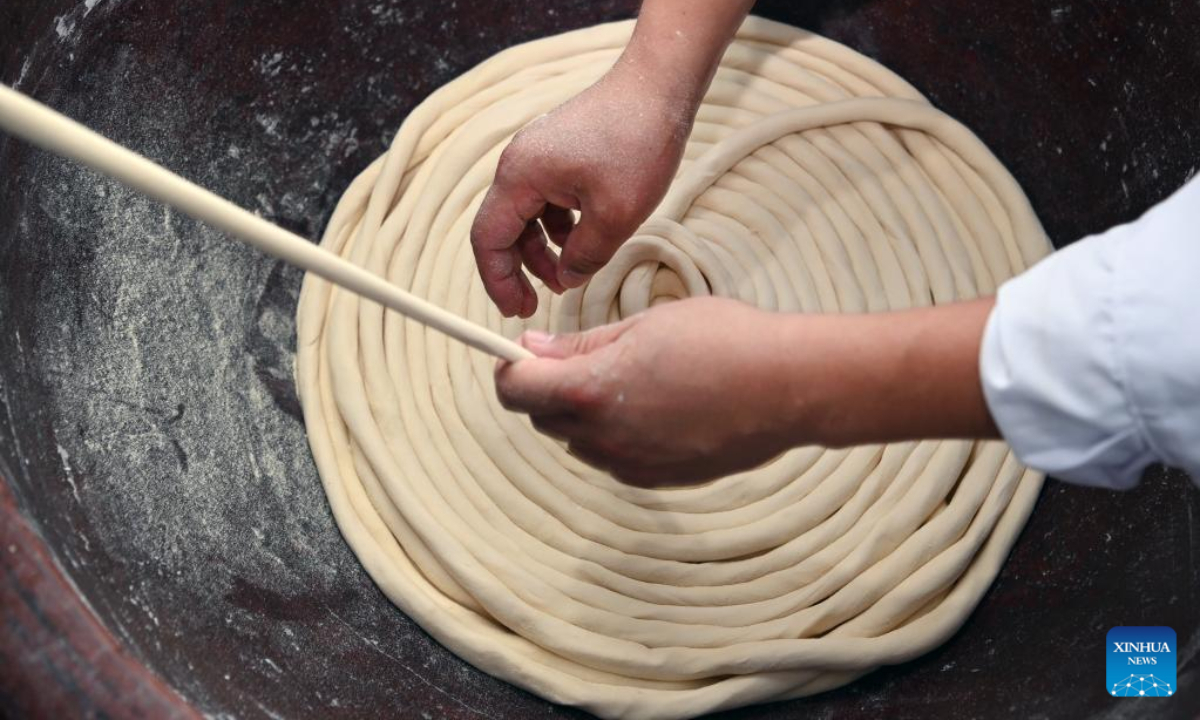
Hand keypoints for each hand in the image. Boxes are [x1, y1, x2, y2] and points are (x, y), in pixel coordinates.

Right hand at [470, 59, 692, 317]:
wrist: (658, 88)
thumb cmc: (637, 142)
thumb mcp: (615, 215)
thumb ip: (586, 256)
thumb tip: (568, 280)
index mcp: (520, 176)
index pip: (488, 240)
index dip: (498, 281)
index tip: (516, 310)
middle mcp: (519, 165)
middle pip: (503, 229)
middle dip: (520, 270)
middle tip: (537, 304)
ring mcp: (538, 158)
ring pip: (526, 218)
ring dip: (543, 252)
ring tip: (568, 278)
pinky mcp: (558, 155)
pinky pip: (545, 202)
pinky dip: (558, 229)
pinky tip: (584, 243)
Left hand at [494, 297, 798, 485]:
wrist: (789, 386)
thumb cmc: (723, 340)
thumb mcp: (643, 325)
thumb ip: (579, 345)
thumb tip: (531, 350)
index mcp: (591, 390)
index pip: (514, 390)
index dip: (509, 369)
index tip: (520, 354)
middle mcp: (603, 436)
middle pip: (541, 418)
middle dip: (547, 389)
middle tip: (581, 357)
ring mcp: (629, 463)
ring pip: (578, 440)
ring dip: (583, 413)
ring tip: (630, 379)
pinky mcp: (656, 479)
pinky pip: (614, 457)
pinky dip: (616, 434)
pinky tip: (655, 406)